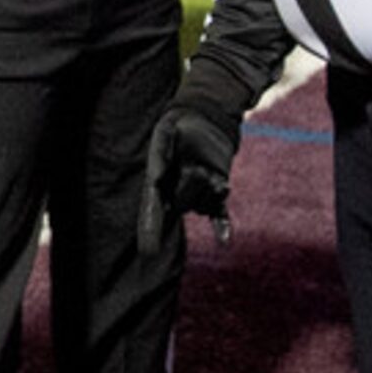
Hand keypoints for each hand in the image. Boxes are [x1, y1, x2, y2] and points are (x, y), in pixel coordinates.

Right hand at [140, 82, 242, 256]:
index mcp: (158, 181)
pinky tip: (224, 242)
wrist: (204, 120)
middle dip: (191, 190)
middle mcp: (175, 193)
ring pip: (203, 204)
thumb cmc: (179, 126)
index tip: (148, 252)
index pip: (152, 208)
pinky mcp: (216, 194)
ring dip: (209, 190)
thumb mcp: (167, 129)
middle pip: (182, 205)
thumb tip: (156, 179)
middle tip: (198, 169)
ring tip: (208, 168)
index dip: (150, 229)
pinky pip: (218, 214)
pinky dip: (221, 227)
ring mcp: (197, 195)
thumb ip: (161, 152)